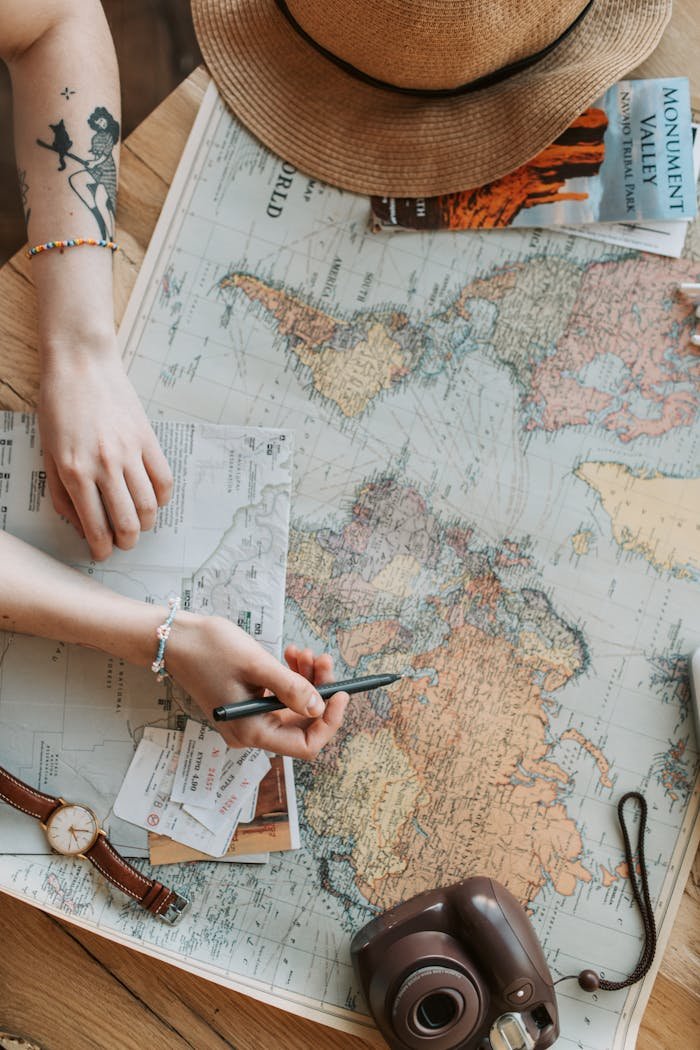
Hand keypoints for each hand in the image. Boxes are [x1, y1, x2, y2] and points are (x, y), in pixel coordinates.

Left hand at [38, 341, 172, 559]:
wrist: (81, 364)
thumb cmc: (59, 405)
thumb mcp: (47, 452)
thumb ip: (61, 492)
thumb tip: (79, 523)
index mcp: (74, 471)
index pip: (95, 526)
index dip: (101, 548)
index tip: (102, 553)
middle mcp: (105, 465)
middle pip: (127, 522)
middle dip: (127, 543)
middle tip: (123, 544)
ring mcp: (129, 452)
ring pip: (149, 506)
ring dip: (146, 524)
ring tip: (139, 526)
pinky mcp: (147, 439)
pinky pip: (164, 479)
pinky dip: (163, 498)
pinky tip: (154, 500)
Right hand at [166, 614, 349, 759]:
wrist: (176, 638)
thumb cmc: (209, 649)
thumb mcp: (256, 665)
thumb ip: (290, 688)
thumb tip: (319, 708)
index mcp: (251, 731)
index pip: (305, 745)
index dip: (328, 722)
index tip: (342, 693)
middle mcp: (250, 731)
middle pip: (302, 723)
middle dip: (319, 691)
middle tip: (322, 659)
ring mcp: (248, 718)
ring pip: (293, 707)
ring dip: (305, 680)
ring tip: (303, 652)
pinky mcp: (247, 703)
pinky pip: (279, 697)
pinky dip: (290, 677)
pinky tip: (290, 655)